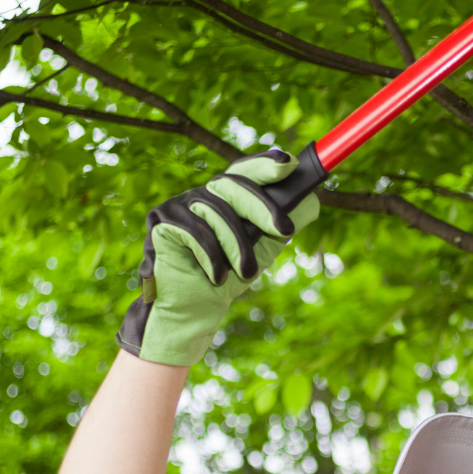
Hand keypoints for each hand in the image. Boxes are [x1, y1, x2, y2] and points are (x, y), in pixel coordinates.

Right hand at [115, 150, 320, 366]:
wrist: (192, 310)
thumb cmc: (227, 278)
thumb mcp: (261, 250)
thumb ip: (279, 226)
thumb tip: (312, 203)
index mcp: (225, 198)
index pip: (245, 172)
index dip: (265, 164)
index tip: (289, 163)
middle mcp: (202, 194)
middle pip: (234, 185)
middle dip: (262, 207)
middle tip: (285, 230)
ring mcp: (179, 204)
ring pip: (217, 212)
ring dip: (237, 247)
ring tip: (246, 274)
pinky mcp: (160, 220)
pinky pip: (194, 230)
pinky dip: (210, 256)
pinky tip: (216, 276)